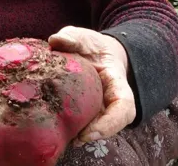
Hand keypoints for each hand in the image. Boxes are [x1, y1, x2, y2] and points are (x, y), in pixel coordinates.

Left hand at [48, 26, 135, 144]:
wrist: (93, 52)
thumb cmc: (92, 46)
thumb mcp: (84, 37)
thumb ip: (73, 37)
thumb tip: (55, 41)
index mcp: (116, 83)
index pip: (123, 108)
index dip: (110, 124)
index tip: (89, 132)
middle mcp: (109, 100)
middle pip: (110, 124)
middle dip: (92, 134)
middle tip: (74, 139)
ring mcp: (97, 108)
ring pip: (94, 127)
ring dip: (80, 134)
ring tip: (63, 138)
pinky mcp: (83, 111)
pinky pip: (79, 123)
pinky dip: (69, 129)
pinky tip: (54, 131)